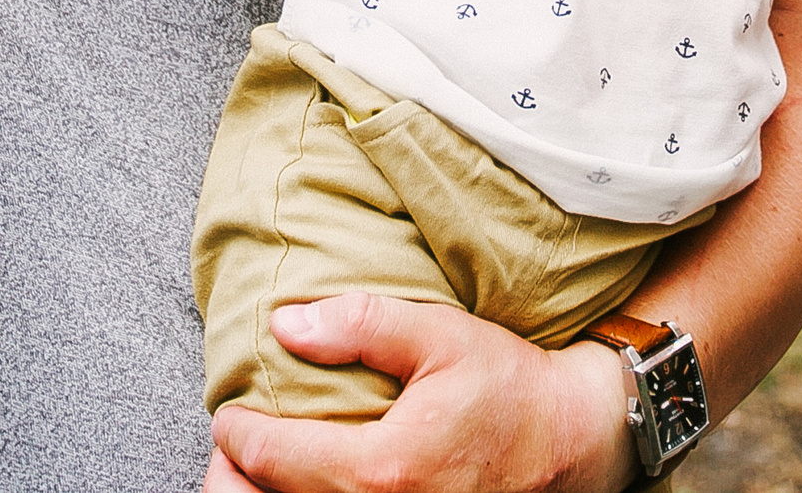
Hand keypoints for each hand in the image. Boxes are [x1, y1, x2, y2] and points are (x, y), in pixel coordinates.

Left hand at [209, 294, 634, 492]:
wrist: (571, 441)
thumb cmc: (508, 385)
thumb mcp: (440, 336)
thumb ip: (361, 325)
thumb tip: (285, 325)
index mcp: (383, 467)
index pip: (273, 457)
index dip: (237, 431)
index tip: (231, 410)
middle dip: (236, 478)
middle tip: (233, 446)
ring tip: (260, 467)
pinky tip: (306, 481)